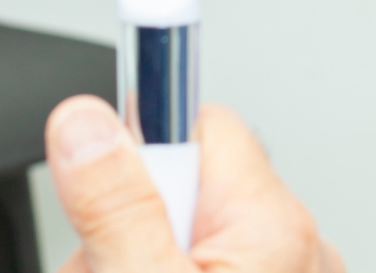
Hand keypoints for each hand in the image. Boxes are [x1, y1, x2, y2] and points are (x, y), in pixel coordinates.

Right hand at [45, 96, 344, 272]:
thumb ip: (114, 207)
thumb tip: (84, 122)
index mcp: (274, 224)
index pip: (193, 119)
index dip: (137, 146)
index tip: (91, 137)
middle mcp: (292, 246)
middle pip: (178, 177)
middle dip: (124, 217)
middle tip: (101, 268)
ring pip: (178, 227)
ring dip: (133, 254)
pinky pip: (195, 259)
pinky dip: (157, 270)